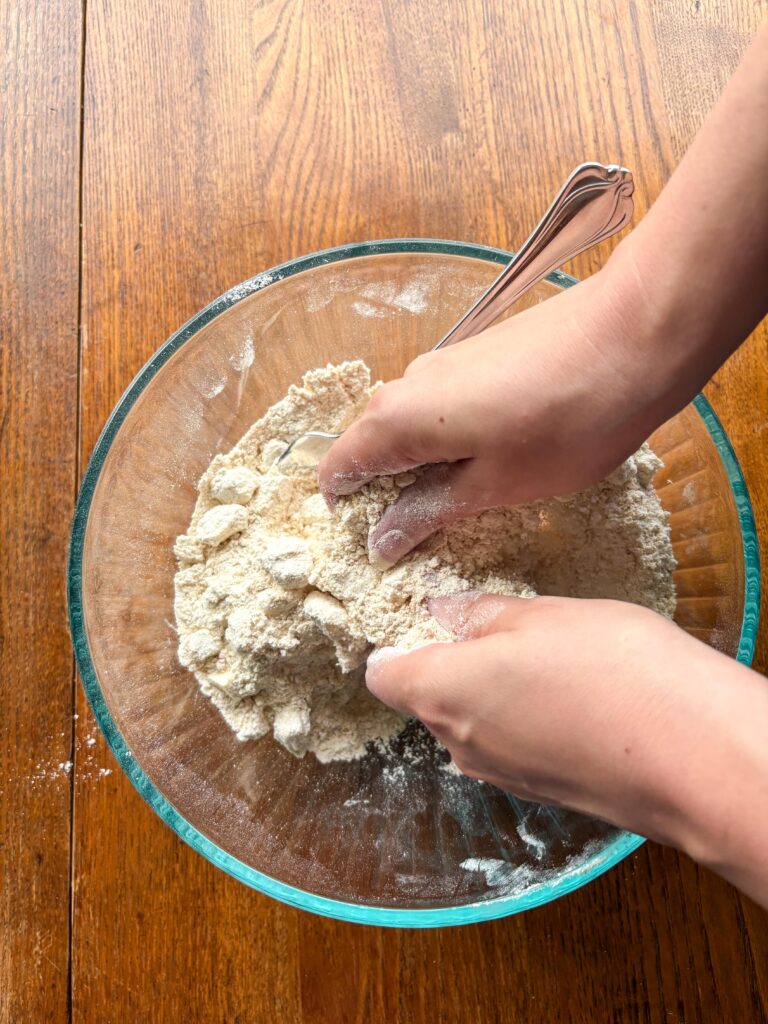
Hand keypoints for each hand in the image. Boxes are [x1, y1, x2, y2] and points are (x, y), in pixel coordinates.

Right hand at [319, 266, 672, 566]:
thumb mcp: (496, 485)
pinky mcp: (476, 353)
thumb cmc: (567, 422)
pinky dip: (454, 437)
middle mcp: (405, 383)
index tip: (382, 544)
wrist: (636, 333)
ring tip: (478, 496)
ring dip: (427, 465)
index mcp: (395, 419)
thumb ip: (428, 512)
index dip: (350, 512)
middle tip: (436, 532)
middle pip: (372, 445)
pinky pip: (442, 405)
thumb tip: (378, 542)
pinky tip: (503, 453)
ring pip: (411, 425)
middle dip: (391, 492)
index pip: (337, 468)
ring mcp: (442, 363)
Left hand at [366, 594, 767, 906]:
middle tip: (497, 626)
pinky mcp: (541, 794)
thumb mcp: (541, 615)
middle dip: (449, 663)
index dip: (393, 644)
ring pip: (471, 726)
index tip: (420, 618)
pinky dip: (523, 722)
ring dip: (490, 693)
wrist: (692, 757)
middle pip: (427, 700)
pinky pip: (511, 749)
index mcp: (442, 693)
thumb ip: (480, 614)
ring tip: (542, 657)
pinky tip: (568, 696)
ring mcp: (501, 776)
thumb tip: (442, 611)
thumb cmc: (611, 669)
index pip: (382, 675)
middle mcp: (459, 744)